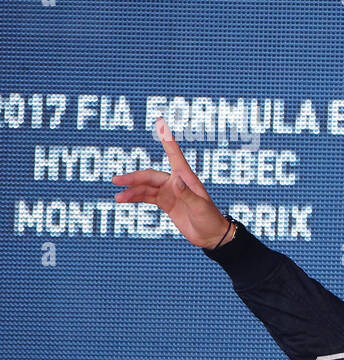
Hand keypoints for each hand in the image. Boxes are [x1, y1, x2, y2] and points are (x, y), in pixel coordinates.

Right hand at [112, 118, 232, 248]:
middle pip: (151, 176)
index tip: (160, 123)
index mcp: (186, 178)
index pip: (175, 155)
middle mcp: (176, 182)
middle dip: (134, 178)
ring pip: (146, 188)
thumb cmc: (210, 219)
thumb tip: (175, 180)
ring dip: (131, 191)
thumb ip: (188, 195)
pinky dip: (135, 197)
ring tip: (117, 197)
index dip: (167, 140)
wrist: (211, 235)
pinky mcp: (166, 203)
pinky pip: (147, 197)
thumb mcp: (200, 207)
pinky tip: (123, 199)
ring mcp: (170, 192)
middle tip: (117, 180)